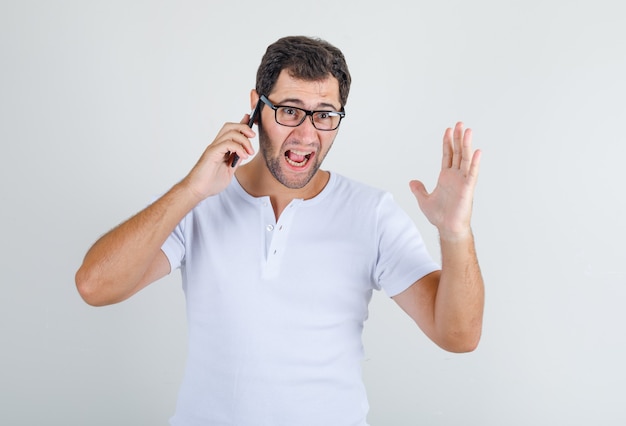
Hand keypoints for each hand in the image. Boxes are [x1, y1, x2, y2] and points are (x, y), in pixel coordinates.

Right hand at [181, 115, 254, 201]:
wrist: (198, 191)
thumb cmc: (210, 182)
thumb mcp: (229, 170)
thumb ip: (235, 160)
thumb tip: (245, 153)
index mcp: (220, 148)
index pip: (231, 131)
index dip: (242, 124)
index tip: (252, 121)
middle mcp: (216, 145)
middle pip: (230, 126)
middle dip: (244, 127)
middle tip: (253, 136)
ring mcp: (213, 148)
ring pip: (230, 132)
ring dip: (244, 140)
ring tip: (250, 152)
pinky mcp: (211, 153)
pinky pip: (227, 144)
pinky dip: (238, 148)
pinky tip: (243, 156)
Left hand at [409, 122, 480, 239]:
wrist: (447, 228)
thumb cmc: (439, 216)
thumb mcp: (424, 200)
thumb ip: (419, 189)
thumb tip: (412, 182)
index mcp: (446, 177)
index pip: (447, 155)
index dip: (447, 143)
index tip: (448, 130)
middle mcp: (455, 176)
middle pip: (458, 153)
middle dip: (458, 138)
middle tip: (459, 124)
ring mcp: (462, 181)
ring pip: (465, 159)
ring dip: (466, 145)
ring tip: (467, 130)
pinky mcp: (467, 188)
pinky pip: (472, 173)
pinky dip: (475, 163)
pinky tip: (477, 152)